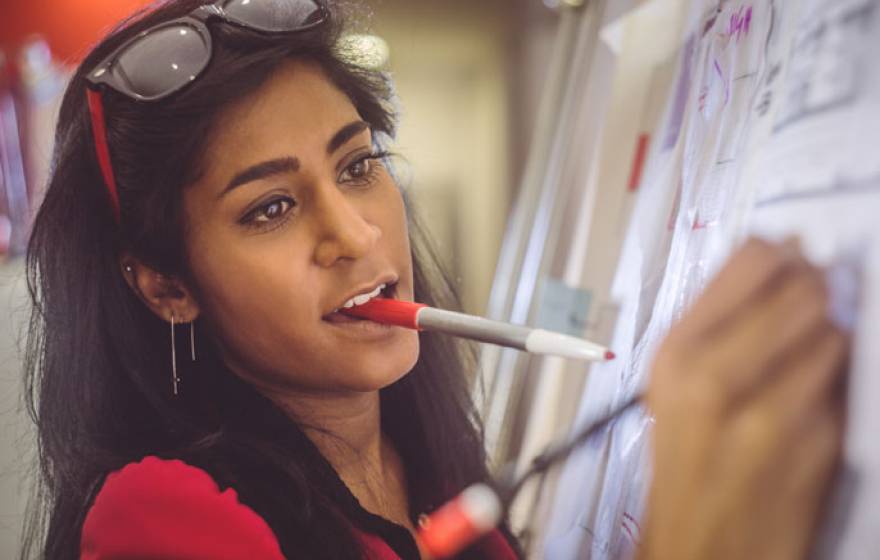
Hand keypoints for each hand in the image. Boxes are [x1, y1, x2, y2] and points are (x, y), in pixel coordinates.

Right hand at [638, 238, 848, 559]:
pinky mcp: (815, 441)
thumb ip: (719, 320)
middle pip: (801, 287)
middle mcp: (716, 376)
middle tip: (813, 293)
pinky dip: (837, 375)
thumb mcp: (678, 382)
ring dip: (831, 332)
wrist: (704, 542)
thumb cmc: (690, 461)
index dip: (780, 253)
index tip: (790, 255)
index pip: (750, 261)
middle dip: (815, 287)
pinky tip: (814, 388)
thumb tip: (776, 260)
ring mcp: (770, 409)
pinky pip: (845, 379)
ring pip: (834, 330)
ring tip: (808, 349)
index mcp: (677, 353)